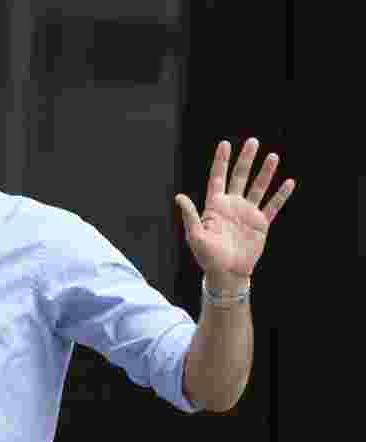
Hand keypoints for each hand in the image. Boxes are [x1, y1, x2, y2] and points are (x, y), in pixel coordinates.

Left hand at [175, 138, 295, 289]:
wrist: (227, 273)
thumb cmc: (207, 257)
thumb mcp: (196, 236)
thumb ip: (190, 215)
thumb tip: (179, 196)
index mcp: (215, 206)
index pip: (218, 178)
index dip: (221, 161)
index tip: (225, 144)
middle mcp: (232, 206)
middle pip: (240, 177)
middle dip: (246, 159)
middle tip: (253, 142)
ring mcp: (247, 213)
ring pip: (258, 188)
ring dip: (265, 173)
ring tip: (273, 156)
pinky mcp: (260, 224)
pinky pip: (273, 206)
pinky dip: (281, 195)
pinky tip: (288, 182)